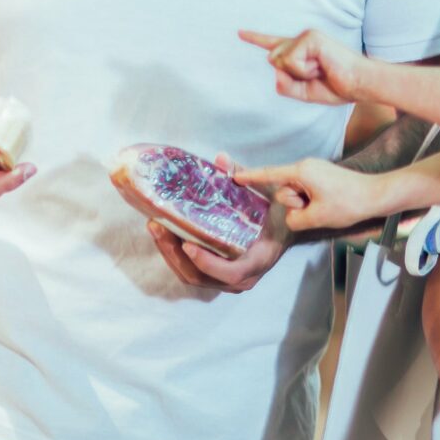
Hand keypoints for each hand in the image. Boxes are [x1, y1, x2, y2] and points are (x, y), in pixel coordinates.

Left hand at [147, 157, 292, 293]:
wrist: (284, 229)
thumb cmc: (278, 213)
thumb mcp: (269, 193)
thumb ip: (247, 177)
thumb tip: (221, 159)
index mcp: (258, 260)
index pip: (232, 272)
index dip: (207, 262)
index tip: (187, 244)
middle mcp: (242, 278)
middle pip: (200, 276)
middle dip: (174, 253)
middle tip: (158, 226)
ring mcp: (227, 280)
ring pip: (191, 276)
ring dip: (169, 254)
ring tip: (155, 227)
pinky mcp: (215, 275)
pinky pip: (190, 271)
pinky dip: (174, 255)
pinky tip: (163, 233)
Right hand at [235, 157, 388, 234]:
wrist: (376, 195)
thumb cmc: (349, 203)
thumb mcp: (316, 217)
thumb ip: (294, 219)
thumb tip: (292, 217)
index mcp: (301, 171)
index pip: (269, 174)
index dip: (250, 177)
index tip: (234, 177)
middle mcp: (305, 167)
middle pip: (284, 190)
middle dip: (295, 204)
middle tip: (317, 208)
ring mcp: (314, 171)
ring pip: (296, 194)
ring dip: (306, 205)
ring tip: (326, 206)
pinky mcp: (321, 178)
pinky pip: (306, 192)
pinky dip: (312, 202)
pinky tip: (328, 204)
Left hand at [240, 28, 368, 106]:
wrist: (359, 84)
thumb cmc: (338, 87)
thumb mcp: (304, 93)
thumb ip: (285, 85)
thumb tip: (275, 69)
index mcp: (300, 52)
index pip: (274, 44)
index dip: (255, 38)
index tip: (240, 32)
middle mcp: (301, 40)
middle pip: (273, 60)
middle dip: (291, 76)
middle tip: (317, 75)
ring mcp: (306, 36)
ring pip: (280, 60)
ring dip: (299, 74)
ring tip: (320, 70)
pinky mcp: (311, 37)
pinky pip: (291, 60)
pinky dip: (304, 70)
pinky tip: (321, 66)